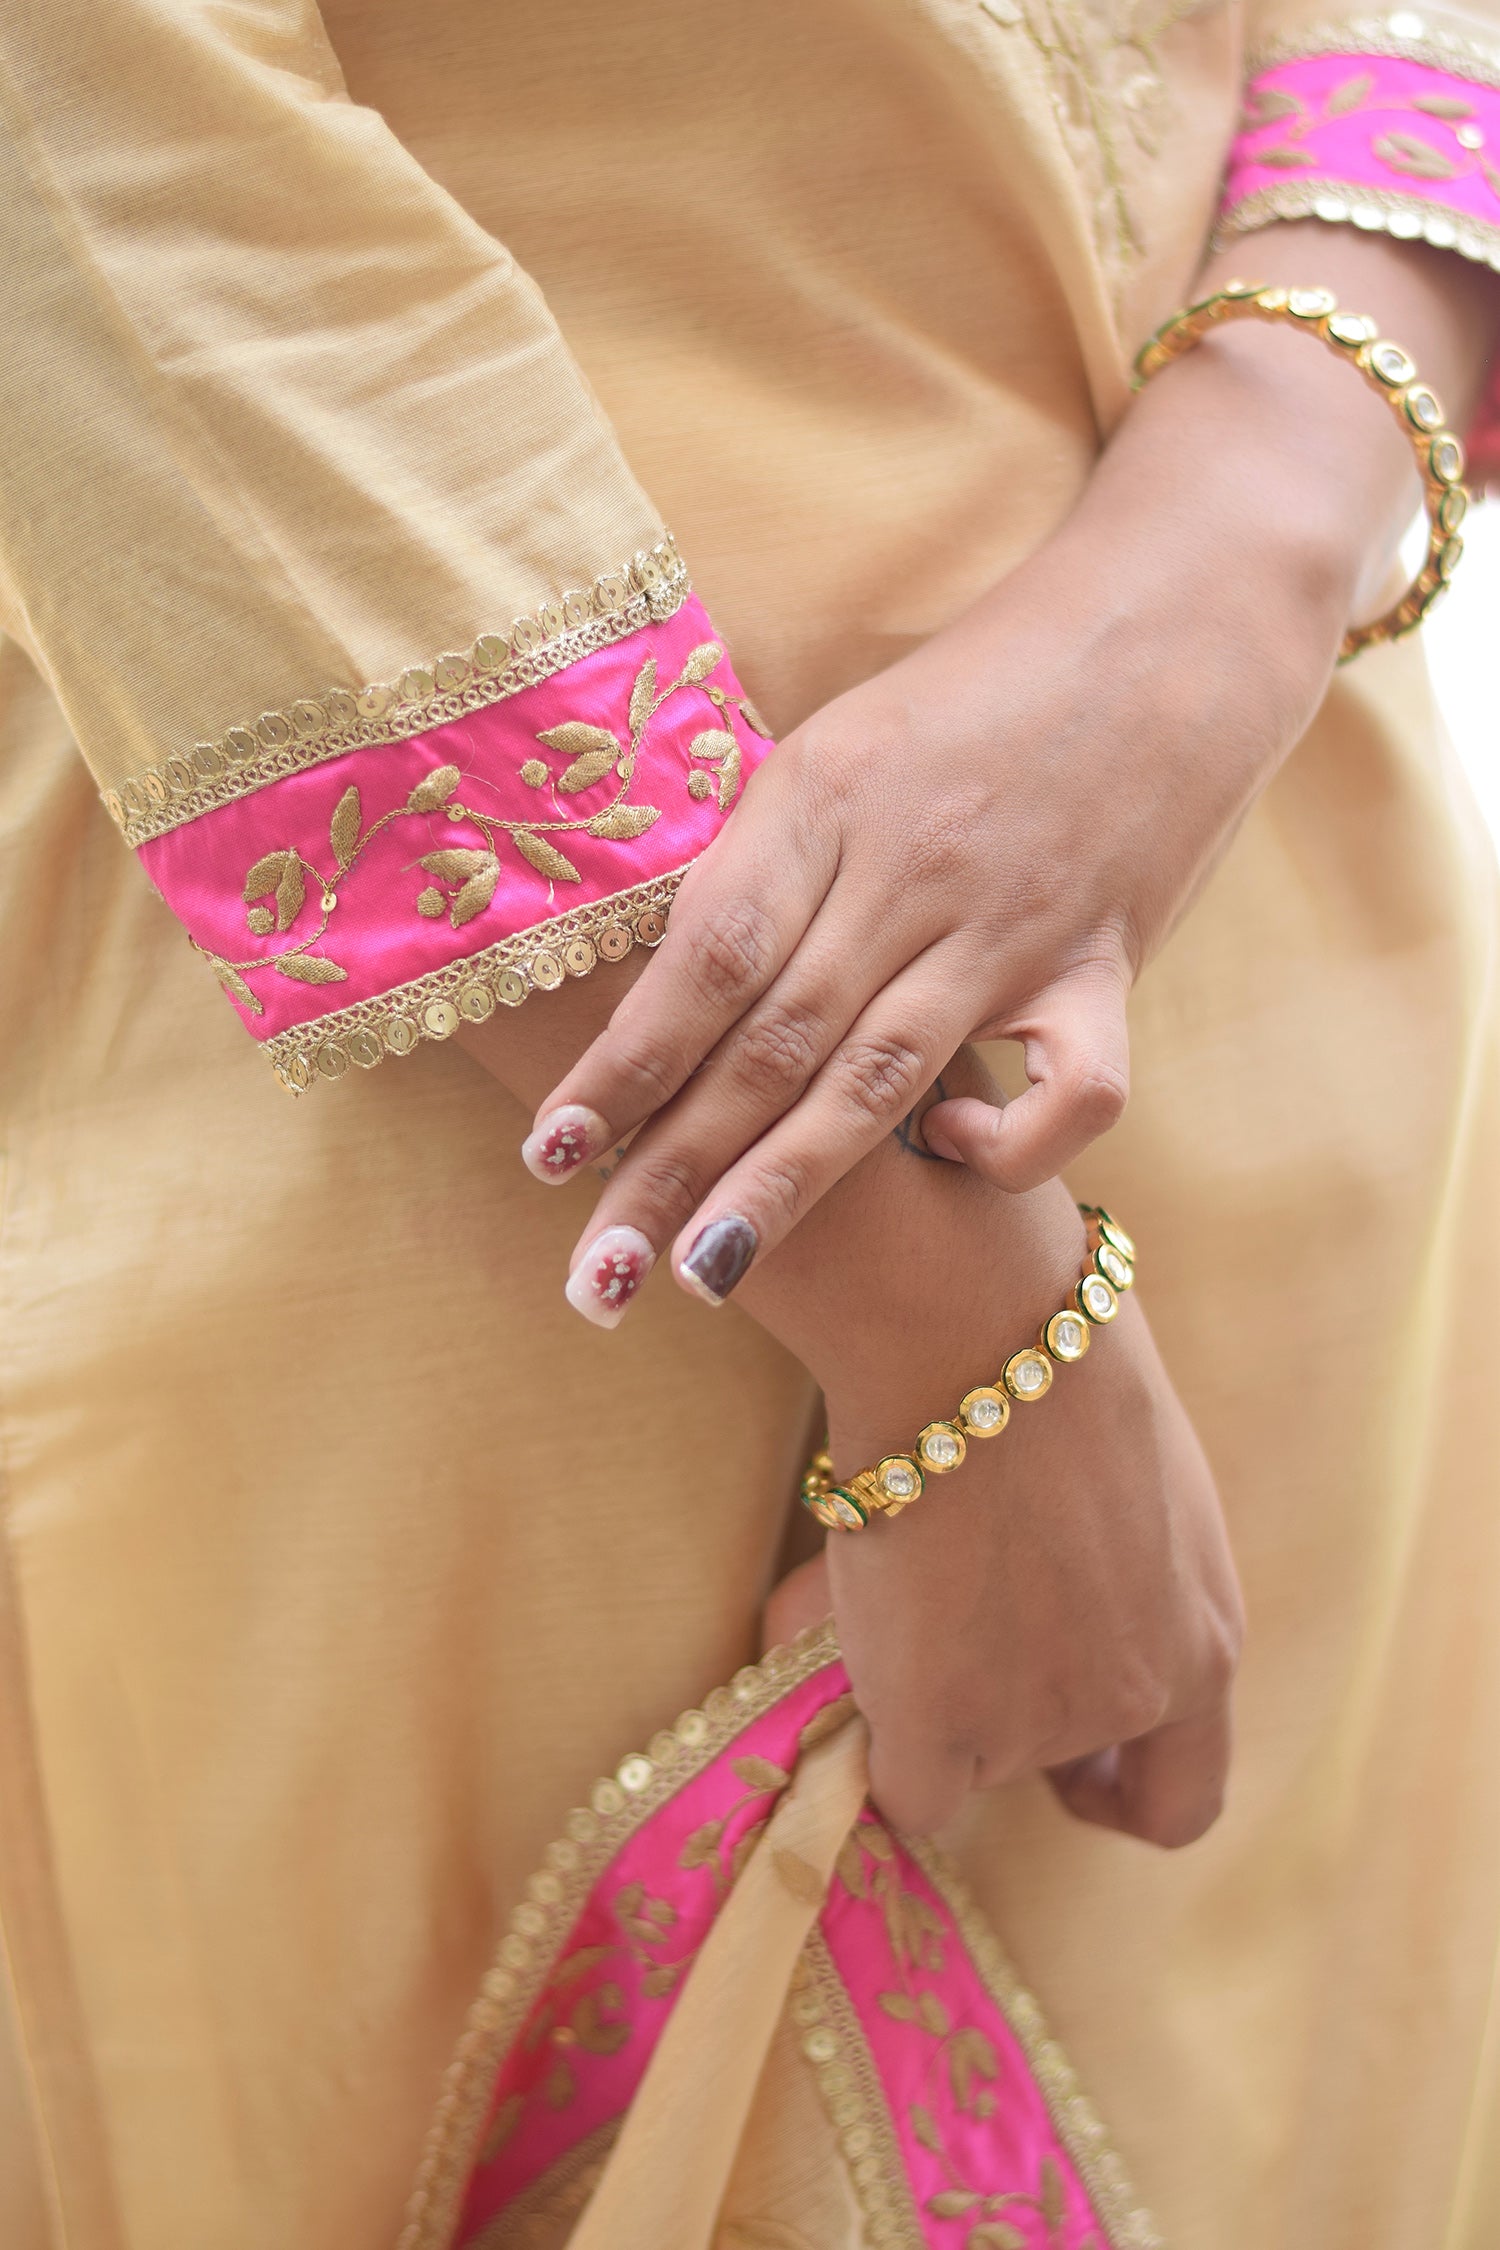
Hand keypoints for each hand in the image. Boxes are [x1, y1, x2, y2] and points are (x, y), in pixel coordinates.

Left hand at [528, 225, 1497, 1317]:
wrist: (1177, 615)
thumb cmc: (986, 680)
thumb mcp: (846, 737)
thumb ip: (771, 858)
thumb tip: (673, 992)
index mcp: (823, 794)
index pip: (704, 955)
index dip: (622, 1063)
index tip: (549, 1155)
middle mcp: (907, 867)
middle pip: (771, 1039)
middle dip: (673, 1166)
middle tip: (596, 1276)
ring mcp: (1013, 922)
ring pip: (881, 1078)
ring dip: (785, 1187)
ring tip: (702, 1276)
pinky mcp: (1108, 961)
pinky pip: (1071, 1087)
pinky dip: (1008, 1140)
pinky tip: (947, 1150)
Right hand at [774, 1291, 1242, 1845]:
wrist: (980, 1337)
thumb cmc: (1055, 1366)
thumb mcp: (1139, 1493)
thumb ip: (1120, 1581)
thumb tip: (1038, 1604)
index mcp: (1204, 1643)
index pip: (1183, 1795)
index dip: (1120, 1788)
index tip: (1074, 1774)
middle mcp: (1134, 1699)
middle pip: (1053, 1762)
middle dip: (1003, 1714)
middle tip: (950, 1639)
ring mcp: (1036, 1724)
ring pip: (967, 1757)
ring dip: (930, 1692)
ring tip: (903, 1573)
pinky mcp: (941, 1726)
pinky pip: (903, 1785)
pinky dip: (875, 1738)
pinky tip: (859, 1647)